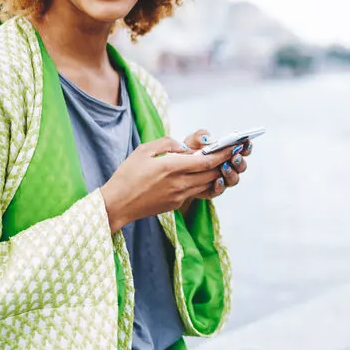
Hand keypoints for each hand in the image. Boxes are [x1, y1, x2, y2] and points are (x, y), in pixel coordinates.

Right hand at [100, 135, 236, 232]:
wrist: (117, 204)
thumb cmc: (127, 174)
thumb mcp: (144, 150)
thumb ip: (167, 144)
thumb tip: (184, 147)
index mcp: (171, 167)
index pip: (206, 162)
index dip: (222, 154)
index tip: (233, 146)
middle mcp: (179, 183)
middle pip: (211, 174)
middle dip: (223, 163)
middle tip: (231, 153)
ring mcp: (179, 196)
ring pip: (206, 184)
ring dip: (215, 174)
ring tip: (220, 163)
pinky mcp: (176, 204)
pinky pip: (196, 192)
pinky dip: (202, 183)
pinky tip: (200, 175)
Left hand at [180, 129, 252, 207]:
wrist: (178, 171)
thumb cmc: (188, 153)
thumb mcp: (191, 141)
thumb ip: (199, 136)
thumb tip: (206, 138)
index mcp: (228, 153)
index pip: (243, 150)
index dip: (246, 147)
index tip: (245, 142)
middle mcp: (230, 167)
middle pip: (241, 166)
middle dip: (239, 161)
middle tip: (234, 156)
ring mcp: (223, 179)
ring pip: (234, 179)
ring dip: (231, 173)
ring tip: (224, 167)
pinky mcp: (214, 190)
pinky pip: (220, 190)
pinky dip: (220, 185)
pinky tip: (217, 180)